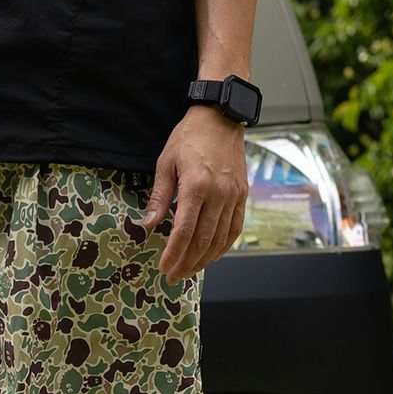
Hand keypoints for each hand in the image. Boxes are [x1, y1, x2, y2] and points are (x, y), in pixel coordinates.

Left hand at [144, 106, 249, 285]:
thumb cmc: (190, 137)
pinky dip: (223, 246)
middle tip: (174, 277)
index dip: (174, 253)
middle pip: (203, 240)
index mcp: (197, 185)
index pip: (184, 230)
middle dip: (187, 263)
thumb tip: (150, 224)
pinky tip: (211, 256)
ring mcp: (233, 195)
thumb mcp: (166, 162)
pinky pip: (235, 228)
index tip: (164, 267)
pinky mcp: (242, 195)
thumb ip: (160, 196)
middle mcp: (219, 193)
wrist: (221, 116)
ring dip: (204, 260)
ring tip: (189, 271)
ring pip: (220, 239)